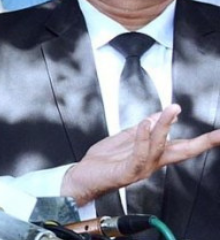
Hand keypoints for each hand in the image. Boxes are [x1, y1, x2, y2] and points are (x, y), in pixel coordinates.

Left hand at [62, 104, 219, 204]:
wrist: (81, 178)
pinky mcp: (126, 172)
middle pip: (182, 152)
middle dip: (203, 143)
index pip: (182, 145)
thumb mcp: (124, 139)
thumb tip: (158, 114)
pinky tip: (145, 124)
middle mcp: (151, 163)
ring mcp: (140, 168)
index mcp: (153, 155)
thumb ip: (141, 128)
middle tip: (219, 134)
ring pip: (159, 147)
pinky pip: (138, 155)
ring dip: (165, 127)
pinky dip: (143, 139)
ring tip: (171, 110)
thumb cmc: (102, 162)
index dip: (203, 140)